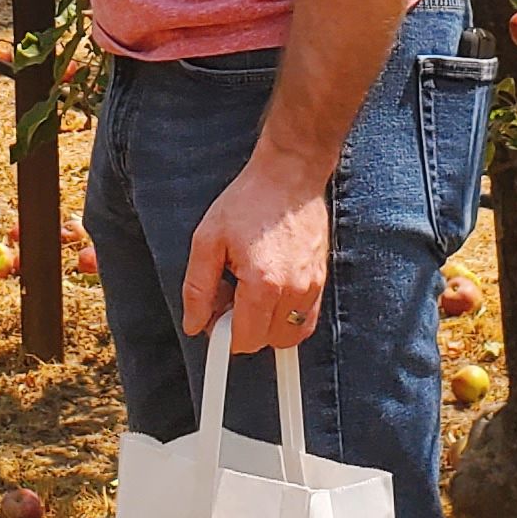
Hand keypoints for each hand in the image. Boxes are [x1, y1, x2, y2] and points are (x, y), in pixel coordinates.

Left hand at [180, 148, 331, 354]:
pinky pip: (304, 321)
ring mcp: (312, 288)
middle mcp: (294, 291)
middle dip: (243, 327)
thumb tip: (194, 324)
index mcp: (263, 284)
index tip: (212, 321)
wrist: (289, 175)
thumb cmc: (249, 201)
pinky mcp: (321, 281)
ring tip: (250, 289)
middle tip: (229, 294)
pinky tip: (269, 288)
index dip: (222, 335)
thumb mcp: (207, 240)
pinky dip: (284, 316)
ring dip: (266, 323)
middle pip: (265, 342)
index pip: (244, 341)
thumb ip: (198, 288)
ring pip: (287, 336)